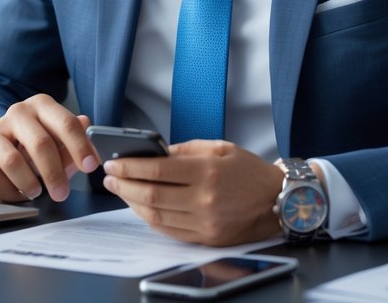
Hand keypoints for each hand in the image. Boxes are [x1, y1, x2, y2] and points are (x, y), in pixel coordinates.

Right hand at [0, 94, 99, 202]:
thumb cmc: (35, 140)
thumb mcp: (58, 136)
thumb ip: (74, 138)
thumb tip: (87, 128)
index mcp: (42, 105)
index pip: (66, 123)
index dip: (80, 146)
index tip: (90, 167)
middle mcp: (18, 113)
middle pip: (41, 144)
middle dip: (54, 173)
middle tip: (62, 194)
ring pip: (14, 162)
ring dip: (28, 183)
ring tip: (36, 192)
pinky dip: (9, 190)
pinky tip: (17, 190)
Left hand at [101, 139, 283, 245]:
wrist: (277, 201)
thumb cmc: (249, 171)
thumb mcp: (220, 147)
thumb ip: (186, 150)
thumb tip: (154, 153)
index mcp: (207, 172)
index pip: (157, 170)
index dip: (130, 166)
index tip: (114, 162)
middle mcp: (204, 199)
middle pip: (151, 195)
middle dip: (124, 185)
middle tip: (109, 176)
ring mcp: (205, 222)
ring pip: (156, 216)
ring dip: (132, 203)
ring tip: (120, 190)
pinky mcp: (207, 239)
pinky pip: (169, 231)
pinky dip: (150, 219)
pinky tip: (140, 207)